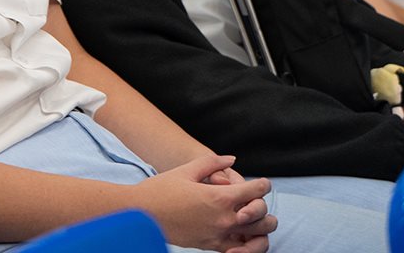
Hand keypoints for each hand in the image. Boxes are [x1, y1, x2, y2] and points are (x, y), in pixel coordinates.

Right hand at [136, 154, 274, 251]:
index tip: (262, 183)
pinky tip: (242, 235)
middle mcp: (223, 219)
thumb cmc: (160, 190)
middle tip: (254, 200)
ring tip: (253, 219)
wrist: (140, 214)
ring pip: (257, 237)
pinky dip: (247, 245)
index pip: (255, 190)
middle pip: (262, 215)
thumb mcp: (186, 170)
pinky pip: (240, 251)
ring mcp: (219, 235)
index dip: (262, 184)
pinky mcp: (211, 246)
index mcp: (219, 197)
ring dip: (260, 227)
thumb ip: (212, 163)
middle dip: (263, 205)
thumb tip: (231, 160)